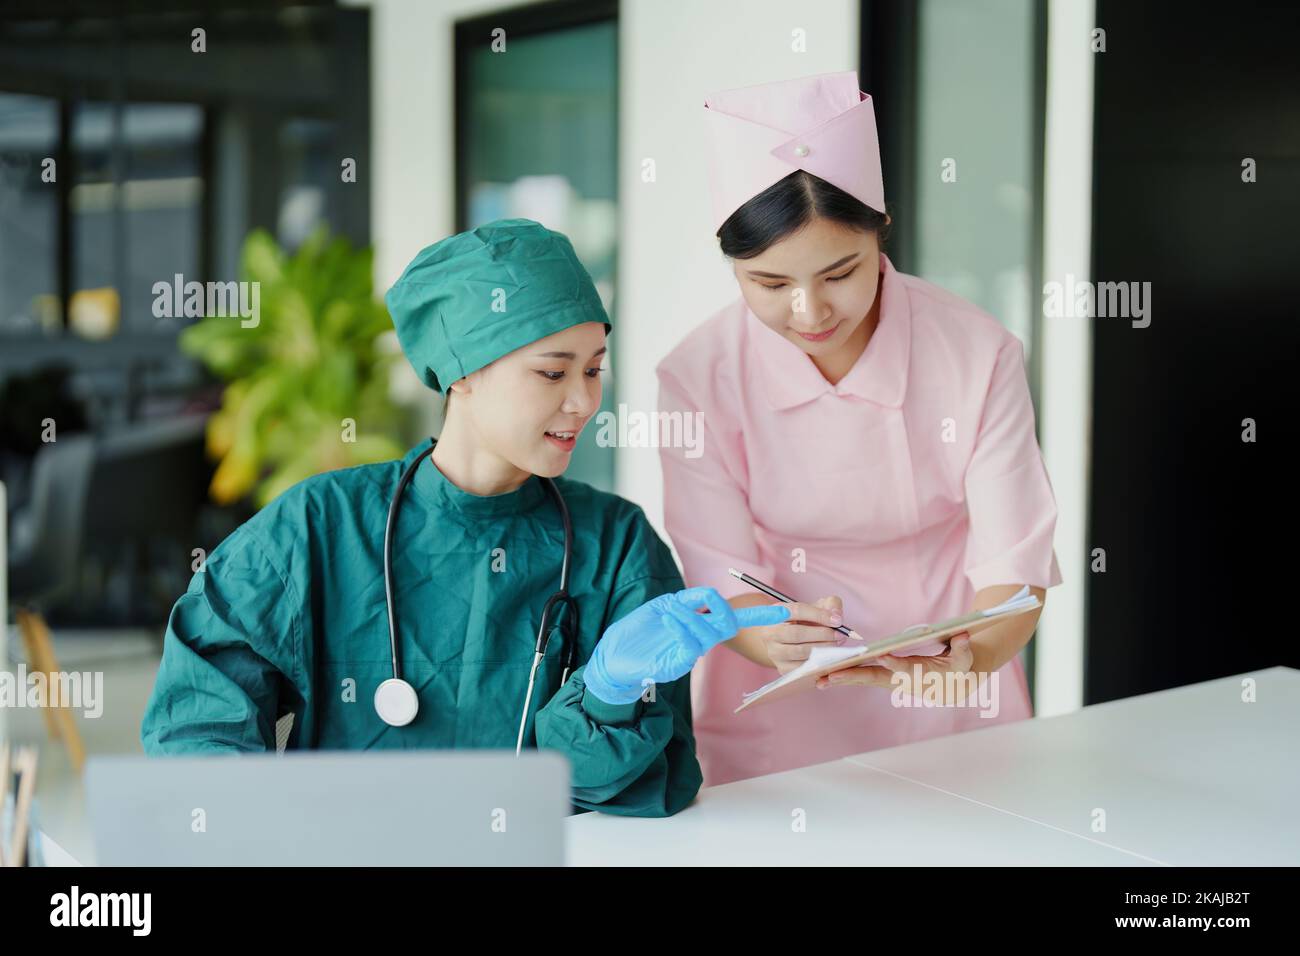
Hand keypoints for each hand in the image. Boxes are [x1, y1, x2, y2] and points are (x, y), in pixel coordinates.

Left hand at [584, 587, 790, 703]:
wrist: (612, 657)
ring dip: (693, 615)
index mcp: (699, 624)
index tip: (785, 611)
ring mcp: (690, 653)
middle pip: (728, 624)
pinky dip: (683, 627)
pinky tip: (669, 618)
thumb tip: (709, 593)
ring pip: (709, 633)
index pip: (734, 617)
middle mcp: (700, 639)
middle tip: (712, 599)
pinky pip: (690, 645)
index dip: (760, 614)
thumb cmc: (637, 632)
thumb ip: (687, 599)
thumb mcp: (662, 606)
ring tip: (671, 610)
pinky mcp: (677, 664)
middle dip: (725, 609)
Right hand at [753, 595, 845, 674]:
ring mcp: (774, 652)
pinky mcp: (782, 668)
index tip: (838, 621)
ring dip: (823, 649)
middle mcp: (770, 632)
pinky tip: (831, 658)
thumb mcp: (815, 607)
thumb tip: (837, 615)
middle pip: (796, 633)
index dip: (819, 615)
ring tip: (837, 645)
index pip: (797, 611)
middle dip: (822, 634)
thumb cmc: (805, 621)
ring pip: (800, 652)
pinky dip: (819, 663)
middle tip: (840, 635)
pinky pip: (803, 668)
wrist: (787, 640)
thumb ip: (829, 604)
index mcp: (776, 612)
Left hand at [816, 632, 976, 702]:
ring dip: (841, 680)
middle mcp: (900, 679)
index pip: (904, 668)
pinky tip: (824, 676)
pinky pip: (860, 677)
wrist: (952, 686)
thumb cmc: (958, 668)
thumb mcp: (964, 658)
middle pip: (874, 677)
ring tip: (817, 680)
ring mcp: (889, 680)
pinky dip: (844, 676)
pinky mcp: (883, 678)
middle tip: (830, 676)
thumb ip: (963, 648)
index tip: (882, 657)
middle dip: (852, 677)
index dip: (894, 664)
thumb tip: (962, 635)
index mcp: (919, 673)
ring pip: (862, 679)